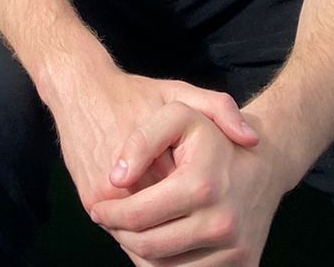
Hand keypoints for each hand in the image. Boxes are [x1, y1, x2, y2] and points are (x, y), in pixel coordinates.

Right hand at [44, 61, 257, 224]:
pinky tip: (152, 227)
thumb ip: (218, 108)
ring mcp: (106, 196)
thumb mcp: (178, 92)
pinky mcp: (89, 199)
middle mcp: (128, 185)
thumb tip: (252, 139)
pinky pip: (118, 231)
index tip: (213, 217)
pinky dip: (134, 237)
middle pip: (165, 230)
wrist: (80, 87)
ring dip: (158, 246)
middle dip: (183, 240)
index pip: (190, 208)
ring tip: (179, 235)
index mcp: (158, 162)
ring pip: (140, 239)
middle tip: (199, 236)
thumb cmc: (134, 93)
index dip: (204, 219)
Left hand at [89, 104, 286, 265]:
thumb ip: (142, 139)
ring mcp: (236, 250)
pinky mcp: (245, 266)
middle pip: (149, 248)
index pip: (136, 216)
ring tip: (129, 233)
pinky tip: (155, 244)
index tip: (97, 209)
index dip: (109, 214)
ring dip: (141, 255)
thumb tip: (116, 178)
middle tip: (109, 223)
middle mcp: (222, 223)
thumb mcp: (177, 113)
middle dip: (121, 236)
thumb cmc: (210, 137)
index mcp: (201, 186)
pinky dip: (168, 266)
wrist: (263, 164)